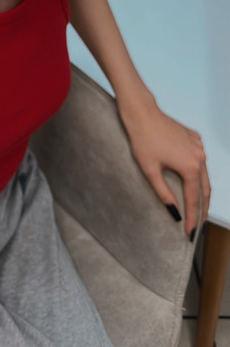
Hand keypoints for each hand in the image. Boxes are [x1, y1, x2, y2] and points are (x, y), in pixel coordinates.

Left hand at [118, 95, 210, 237]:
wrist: (142, 113)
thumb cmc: (143, 140)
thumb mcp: (150, 171)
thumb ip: (164, 194)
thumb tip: (174, 213)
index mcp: (190, 167)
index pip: (193, 200)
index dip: (192, 218)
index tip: (190, 233)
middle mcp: (199, 157)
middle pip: (205, 190)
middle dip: (202, 209)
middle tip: (198, 226)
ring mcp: (199, 146)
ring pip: (205, 176)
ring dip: (202, 193)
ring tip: (198, 208)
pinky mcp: (195, 138)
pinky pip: (200, 160)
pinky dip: (199, 174)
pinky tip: (193, 181)